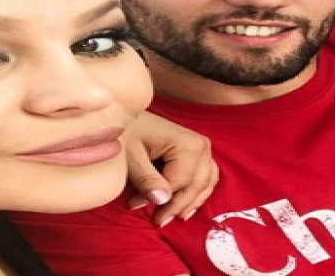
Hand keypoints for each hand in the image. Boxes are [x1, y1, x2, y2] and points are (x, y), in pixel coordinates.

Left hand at [124, 112, 217, 226]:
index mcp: (187, 144)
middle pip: (197, 185)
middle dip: (177, 206)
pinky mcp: (199, 152)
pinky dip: (198, 193)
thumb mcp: (131, 156)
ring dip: (191, 202)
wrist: (128, 113)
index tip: (136, 206)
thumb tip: (162, 200)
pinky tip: (185, 206)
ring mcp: (203, 148)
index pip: (180, 182)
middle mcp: (201, 145)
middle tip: (158, 221)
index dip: (161, 200)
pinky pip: (207, 177)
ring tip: (172, 217)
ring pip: (206, 183)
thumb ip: (146, 179)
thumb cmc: (127, 132)